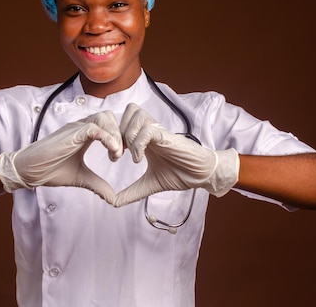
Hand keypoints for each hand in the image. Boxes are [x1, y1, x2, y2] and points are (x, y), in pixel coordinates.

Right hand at [0, 110, 121, 204]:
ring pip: (103, 118)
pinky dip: (107, 138)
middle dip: (119, 133)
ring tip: (116, 154)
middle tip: (119, 154)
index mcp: (84, 134)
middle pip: (108, 117)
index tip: (120, 155)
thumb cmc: (50, 170)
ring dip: (115, 134)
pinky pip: (94, 128)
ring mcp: (76, 128)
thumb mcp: (81, 178)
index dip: (118, 136)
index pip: (108, 124)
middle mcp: (81, 127)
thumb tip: (112, 198)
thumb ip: (97, 185)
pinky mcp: (71, 134)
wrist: (29, 171)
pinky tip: (112, 152)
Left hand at [114, 103, 238, 206]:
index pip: (124, 121)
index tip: (114, 158)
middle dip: (117, 133)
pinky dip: (139, 144)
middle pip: (129, 111)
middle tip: (118, 155)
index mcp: (145, 139)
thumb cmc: (180, 174)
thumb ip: (132, 192)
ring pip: (137, 115)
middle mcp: (151, 131)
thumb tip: (115, 203)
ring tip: (130, 156)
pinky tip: (139, 159)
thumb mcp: (150, 185)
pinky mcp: (167, 136)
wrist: (201, 175)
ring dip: (128, 135)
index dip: (114, 136)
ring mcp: (159, 132)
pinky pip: (148, 130)